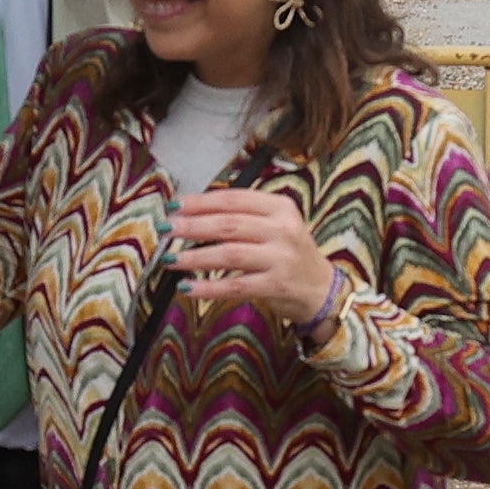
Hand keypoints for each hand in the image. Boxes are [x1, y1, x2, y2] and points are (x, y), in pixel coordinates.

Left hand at [171, 187, 330, 325]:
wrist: (322, 289)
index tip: (175, 205)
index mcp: (280, 207)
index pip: (235, 199)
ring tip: (170, 259)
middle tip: (167, 229)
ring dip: (195, 257)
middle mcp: (283, 229)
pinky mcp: (276, 286)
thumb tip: (192, 213)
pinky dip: (208, 288)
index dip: (201, 201)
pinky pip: (235, 286)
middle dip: (192, 226)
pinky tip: (187, 287)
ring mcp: (281, 258)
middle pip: (229, 224)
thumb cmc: (289, 254)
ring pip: (230, 254)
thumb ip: (243, 216)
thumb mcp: (276, 225)